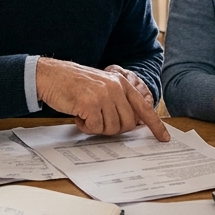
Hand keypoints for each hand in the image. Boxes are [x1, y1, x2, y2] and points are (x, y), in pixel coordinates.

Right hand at [36, 58, 169, 140]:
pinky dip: (85, 127)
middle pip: (128, 124)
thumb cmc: (74, 84)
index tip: (164, 138)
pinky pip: (95, 128)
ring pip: (112, 128)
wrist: (50, 75)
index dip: (155, 125)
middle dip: (113, 128)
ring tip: (86, 114)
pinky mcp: (90, 104)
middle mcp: (116, 88)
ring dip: (97, 127)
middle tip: (98, 121)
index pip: (144, 108)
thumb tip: (132, 123)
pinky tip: (78, 115)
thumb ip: (118, 101)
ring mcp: (103, 95)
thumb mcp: (102, 87)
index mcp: (122, 83)